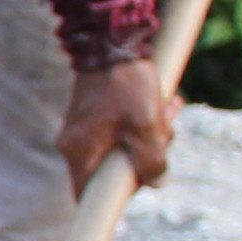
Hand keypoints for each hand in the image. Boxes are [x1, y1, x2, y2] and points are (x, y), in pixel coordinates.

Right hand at [59, 56, 172, 195]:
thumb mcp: (147, 127)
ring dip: (146, 137)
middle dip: (143, 158)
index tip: (141, 184)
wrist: (110, 42)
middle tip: (168, 134)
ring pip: (116, 148)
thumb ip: (152, 160)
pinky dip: (137, 124)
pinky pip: (114, 131)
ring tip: (169, 111)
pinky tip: (159, 105)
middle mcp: (73, 145)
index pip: (88, 195)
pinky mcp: (89, 115)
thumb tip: (157, 181)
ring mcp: (79, 129)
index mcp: (80, 153)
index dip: (114, 198)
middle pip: (109, 171)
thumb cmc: (127, 86)